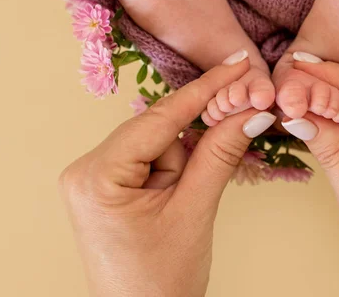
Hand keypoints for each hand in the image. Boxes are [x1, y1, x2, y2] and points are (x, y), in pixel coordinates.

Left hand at [58, 53, 275, 296]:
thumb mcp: (195, 211)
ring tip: (185, 205)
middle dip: (195, 140)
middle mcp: (86, 170)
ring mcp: (93, 178)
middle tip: (237, 125)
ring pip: (157, 144)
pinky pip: (149, 159)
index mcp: (97, 176)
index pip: (161, 119)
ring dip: (184, 163)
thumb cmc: (161, 280)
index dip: (205, 89)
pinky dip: (174, 168)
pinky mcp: (106, 186)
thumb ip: (221, 154)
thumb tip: (252, 111)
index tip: (236, 63)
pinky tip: (181, 195)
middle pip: (158, 129)